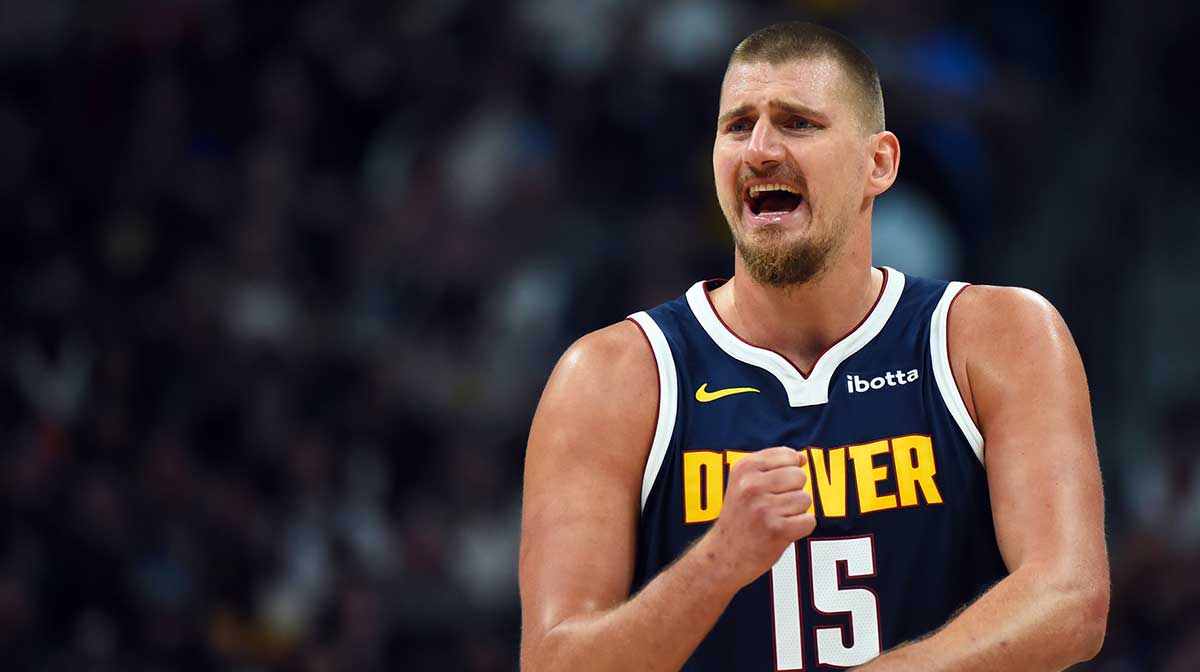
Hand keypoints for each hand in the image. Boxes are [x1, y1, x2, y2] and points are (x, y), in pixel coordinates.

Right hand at [703, 447, 815, 588]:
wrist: (725, 554)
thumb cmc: (741, 516)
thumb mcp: (744, 481)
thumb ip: (771, 465)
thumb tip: (802, 458)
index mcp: (744, 468)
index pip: (788, 455)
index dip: (788, 470)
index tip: (773, 486)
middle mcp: (751, 486)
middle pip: (799, 476)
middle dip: (793, 491)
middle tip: (773, 506)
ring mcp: (763, 508)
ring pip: (805, 499)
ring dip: (796, 511)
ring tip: (775, 519)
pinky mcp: (776, 530)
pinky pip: (809, 520)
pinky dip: (801, 528)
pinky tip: (782, 531)